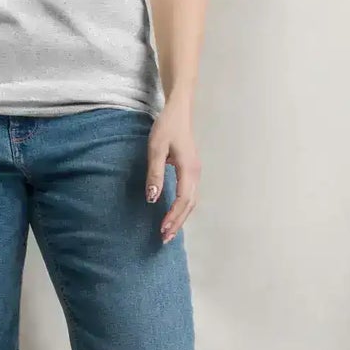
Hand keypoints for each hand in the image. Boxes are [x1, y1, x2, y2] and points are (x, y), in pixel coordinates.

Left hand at [145, 102, 199, 243]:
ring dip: (181, 217)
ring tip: (169, 231)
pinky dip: (183, 208)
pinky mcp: (191, 171)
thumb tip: (153, 199)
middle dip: (178, 222)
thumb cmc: (166, 127)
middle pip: (190, 205)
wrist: (178, 111)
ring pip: (192, 201)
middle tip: (165, 238)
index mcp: (188, 170)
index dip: (173, 216)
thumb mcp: (155, 148)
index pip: (183, 200)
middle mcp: (195, 174)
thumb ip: (155, 174)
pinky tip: (174, 214)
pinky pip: (190, 195)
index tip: (162, 229)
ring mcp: (195, 172)